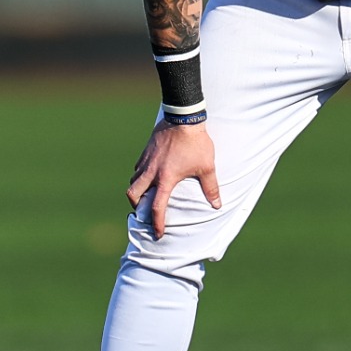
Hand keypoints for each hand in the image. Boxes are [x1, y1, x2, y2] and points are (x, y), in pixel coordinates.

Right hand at [127, 121, 219, 238]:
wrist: (183, 117)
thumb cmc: (196, 143)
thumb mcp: (207, 167)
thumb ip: (211, 188)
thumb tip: (217, 205)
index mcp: (166, 179)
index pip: (157, 207)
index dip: (157, 223)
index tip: (159, 234)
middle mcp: (151, 172)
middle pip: (133, 194)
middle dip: (136, 206)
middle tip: (145, 211)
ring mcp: (146, 160)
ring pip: (133, 180)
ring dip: (137, 190)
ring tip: (147, 194)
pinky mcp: (146, 150)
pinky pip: (137, 167)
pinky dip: (140, 175)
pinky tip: (150, 175)